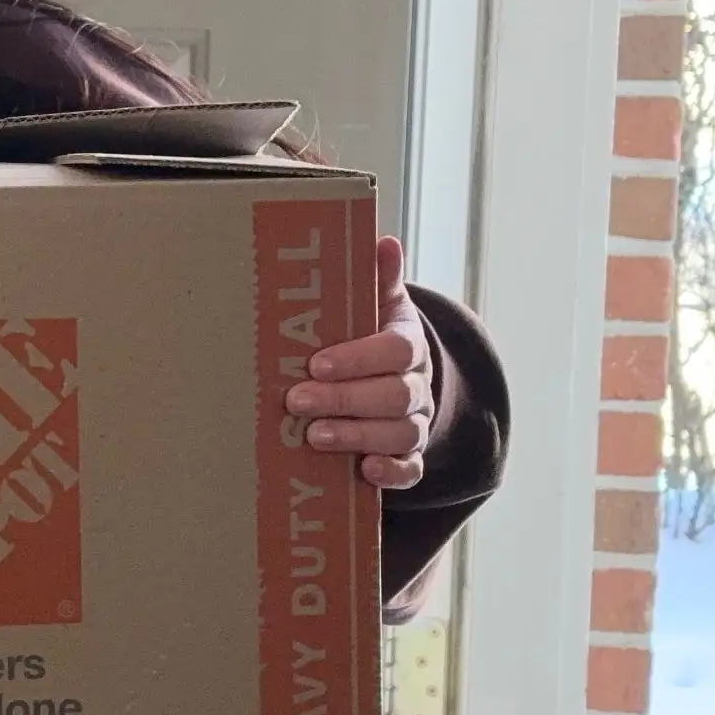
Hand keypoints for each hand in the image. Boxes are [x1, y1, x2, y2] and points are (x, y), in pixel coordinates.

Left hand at [285, 234, 434, 489]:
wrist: (400, 378)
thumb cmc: (374, 338)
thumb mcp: (378, 305)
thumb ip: (379, 277)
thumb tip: (382, 240)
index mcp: (408, 344)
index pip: (394, 350)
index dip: (358, 358)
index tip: (316, 364)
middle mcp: (417, 385)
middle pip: (393, 395)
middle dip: (344, 399)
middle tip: (296, 401)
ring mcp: (415, 423)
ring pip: (399, 433)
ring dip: (357, 436)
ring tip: (314, 436)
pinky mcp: (410, 456)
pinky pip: (411, 470)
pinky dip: (392, 473)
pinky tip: (364, 472)